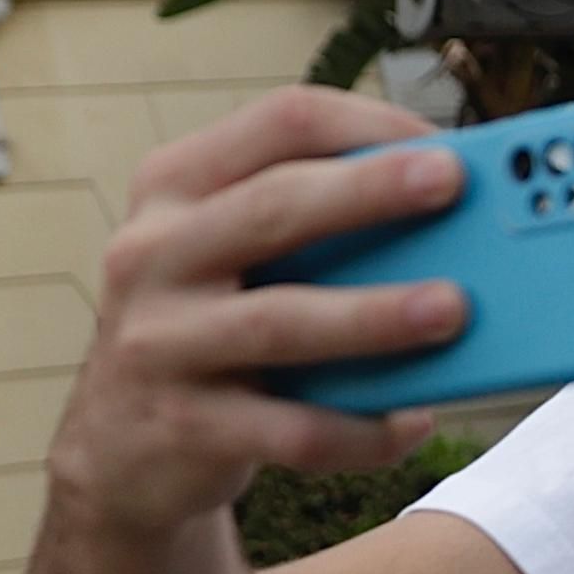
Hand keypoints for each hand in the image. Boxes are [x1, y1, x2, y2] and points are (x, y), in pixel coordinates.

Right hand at [43, 86, 470, 536]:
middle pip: (274, 207)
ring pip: (281, 321)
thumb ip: (312, 228)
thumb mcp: (228, 256)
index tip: (445, 144)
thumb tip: (453, 224)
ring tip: (453, 309)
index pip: (277, 124)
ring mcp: (160, 341)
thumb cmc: (207, 329)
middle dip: (371, 190)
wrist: (119, 450)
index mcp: (175, 187)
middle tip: (454, 183)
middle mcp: (154, 253)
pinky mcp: (184, 427)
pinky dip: (361, 429)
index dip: (368, 125)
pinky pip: (290, 429)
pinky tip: (414, 422)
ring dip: (374, 314)